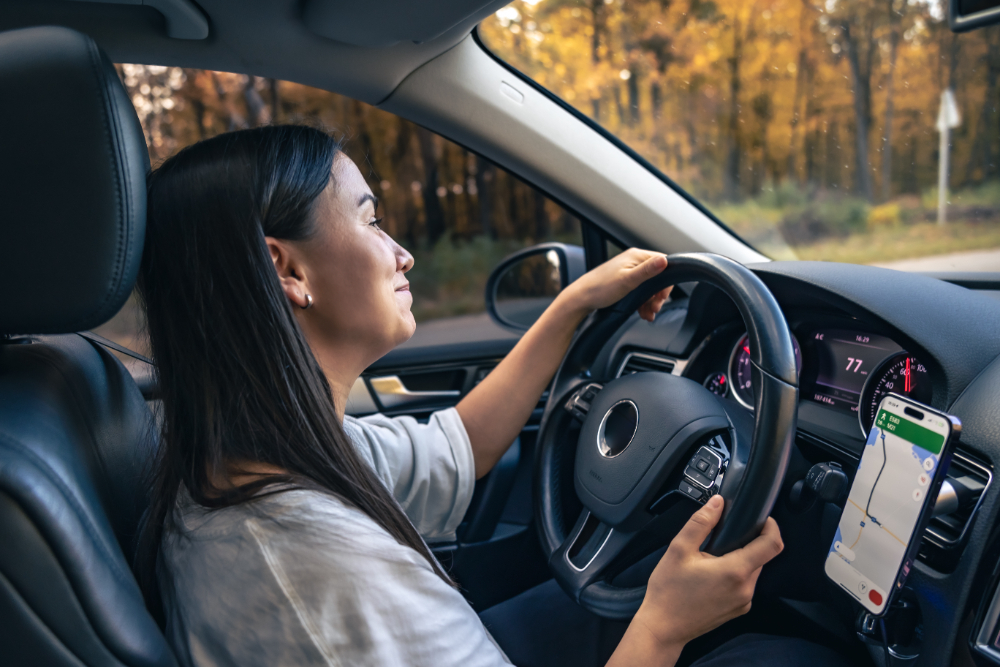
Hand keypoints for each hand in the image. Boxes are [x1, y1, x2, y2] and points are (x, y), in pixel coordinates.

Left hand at [559, 248, 672, 321]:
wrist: (580, 298)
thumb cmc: (600, 288)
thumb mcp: (628, 281)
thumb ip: (647, 271)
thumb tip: (665, 261)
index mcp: (636, 256)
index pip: (663, 263)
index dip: (666, 281)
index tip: (662, 297)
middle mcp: (633, 261)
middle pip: (657, 276)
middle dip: (658, 295)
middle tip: (655, 308)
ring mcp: (628, 270)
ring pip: (649, 285)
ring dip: (651, 301)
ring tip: (648, 314)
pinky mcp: (623, 280)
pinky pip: (640, 290)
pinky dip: (643, 302)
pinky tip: (642, 312)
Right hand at [633, 495, 783, 651]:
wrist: (663, 628)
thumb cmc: (668, 592)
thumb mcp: (679, 550)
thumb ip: (700, 523)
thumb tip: (717, 503)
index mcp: (735, 571)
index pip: (772, 545)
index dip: (772, 527)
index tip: (763, 519)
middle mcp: (745, 589)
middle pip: (761, 557)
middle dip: (747, 543)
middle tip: (720, 539)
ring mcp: (744, 602)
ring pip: (753, 571)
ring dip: (740, 559)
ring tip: (711, 559)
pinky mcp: (739, 610)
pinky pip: (745, 585)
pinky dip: (735, 575)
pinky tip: (711, 576)